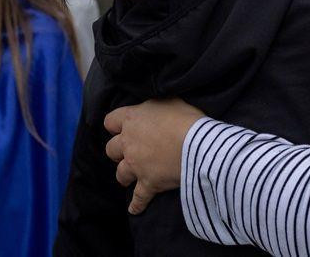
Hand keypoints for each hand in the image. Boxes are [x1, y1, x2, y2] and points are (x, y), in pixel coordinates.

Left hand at [103, 98, 205, 214]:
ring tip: (131, 176)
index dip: (116, 125)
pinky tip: (135, 209)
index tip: (122, 127)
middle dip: (118, 151)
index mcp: (132, 120)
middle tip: (129, 151)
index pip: (110, 121)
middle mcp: (129, 143)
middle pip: (111, 149)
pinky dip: (137, 205)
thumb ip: (156, 106)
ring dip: (125, 175)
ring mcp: (136, 165)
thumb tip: (155, 107)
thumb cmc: (187, 119)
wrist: (198, 144)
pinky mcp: (148, 184)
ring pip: (120, 174)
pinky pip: (138, 199)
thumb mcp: (171, 101)